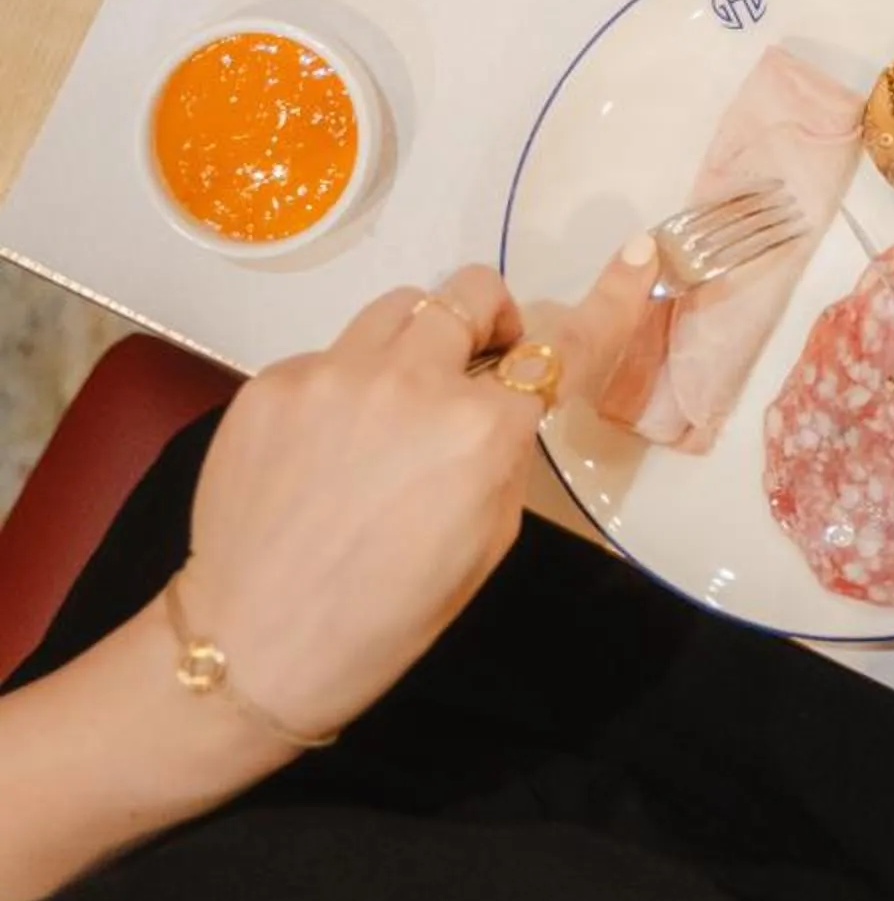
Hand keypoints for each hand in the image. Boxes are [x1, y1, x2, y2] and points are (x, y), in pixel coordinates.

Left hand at [175, 239, 659, 742]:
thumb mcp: (482, 543)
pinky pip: (330, 354)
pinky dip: (343, 387)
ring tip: (389, 410)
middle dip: (485, 322)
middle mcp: (410, 384)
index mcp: (478, 435)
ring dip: (413, 343)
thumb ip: (500, 452)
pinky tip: (320, 452)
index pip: (562, 348)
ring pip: (399, 307)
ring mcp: (334, 373)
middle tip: (471, 370)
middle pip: (470, 294)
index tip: (637, 250)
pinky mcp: (273, 381)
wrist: (250, 651)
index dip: (609, 298)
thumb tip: (501, 395)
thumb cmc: (384, 617)